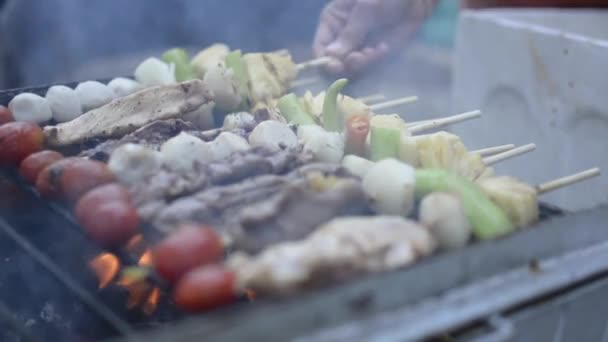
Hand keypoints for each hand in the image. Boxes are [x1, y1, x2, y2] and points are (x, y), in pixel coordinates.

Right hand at [313, 0, 437, 75]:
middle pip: (334, 63)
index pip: (320, 48)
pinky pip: (368, 67)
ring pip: (350, 68)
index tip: (337, 67)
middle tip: (361, 57)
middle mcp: (340, 37)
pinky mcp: (373, 54)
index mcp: (332, 21)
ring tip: (375, 50)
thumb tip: (331, 57)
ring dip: (362, 64)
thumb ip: (350, 34)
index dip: (326, 61)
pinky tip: (383, 48)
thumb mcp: (366, 9)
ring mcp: (357, 47)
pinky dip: (375, 61)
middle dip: (346, 64)